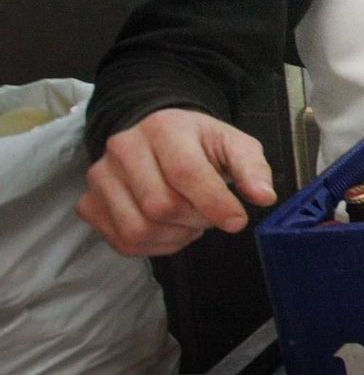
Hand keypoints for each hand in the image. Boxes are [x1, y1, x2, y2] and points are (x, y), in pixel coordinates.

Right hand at [77, 108, 277, 256]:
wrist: (159, 136)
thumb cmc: (201, 144)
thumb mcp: (234, 145)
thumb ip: (252, 168)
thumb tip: (264, 196)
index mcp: (164, 128)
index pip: (186, 173)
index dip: (215, 203)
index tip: (238, 221)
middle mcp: (124, 148)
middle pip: (161, 206)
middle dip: (196, 219)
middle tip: (210, 213)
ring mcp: (101, 176)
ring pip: (138, 228)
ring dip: (175, 236)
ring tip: (190, 221)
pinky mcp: (90, 202)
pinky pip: (122, 242)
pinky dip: (154, 246)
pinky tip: (170, 229)